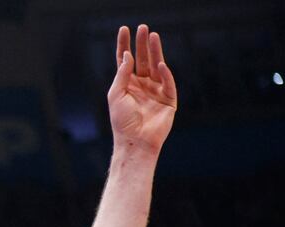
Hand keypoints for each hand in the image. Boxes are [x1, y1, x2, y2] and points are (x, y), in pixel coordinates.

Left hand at [107, 24, 176, 153]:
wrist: (135, 141)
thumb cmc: (122, 122)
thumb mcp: (116, 95)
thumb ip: (122, 75)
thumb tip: (127, 55)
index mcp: (127, 85)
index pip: (125, 61)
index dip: (124, 45)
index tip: (124, 29)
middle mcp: (142, 85)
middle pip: (143, 59)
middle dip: (142, 44)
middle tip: (143, 27)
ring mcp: (156, 90)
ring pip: (156, 66)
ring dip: (155, 51)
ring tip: (153, 36)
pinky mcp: (168, 98)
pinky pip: (167, 82)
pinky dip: (164, 73)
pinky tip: (159, 64)